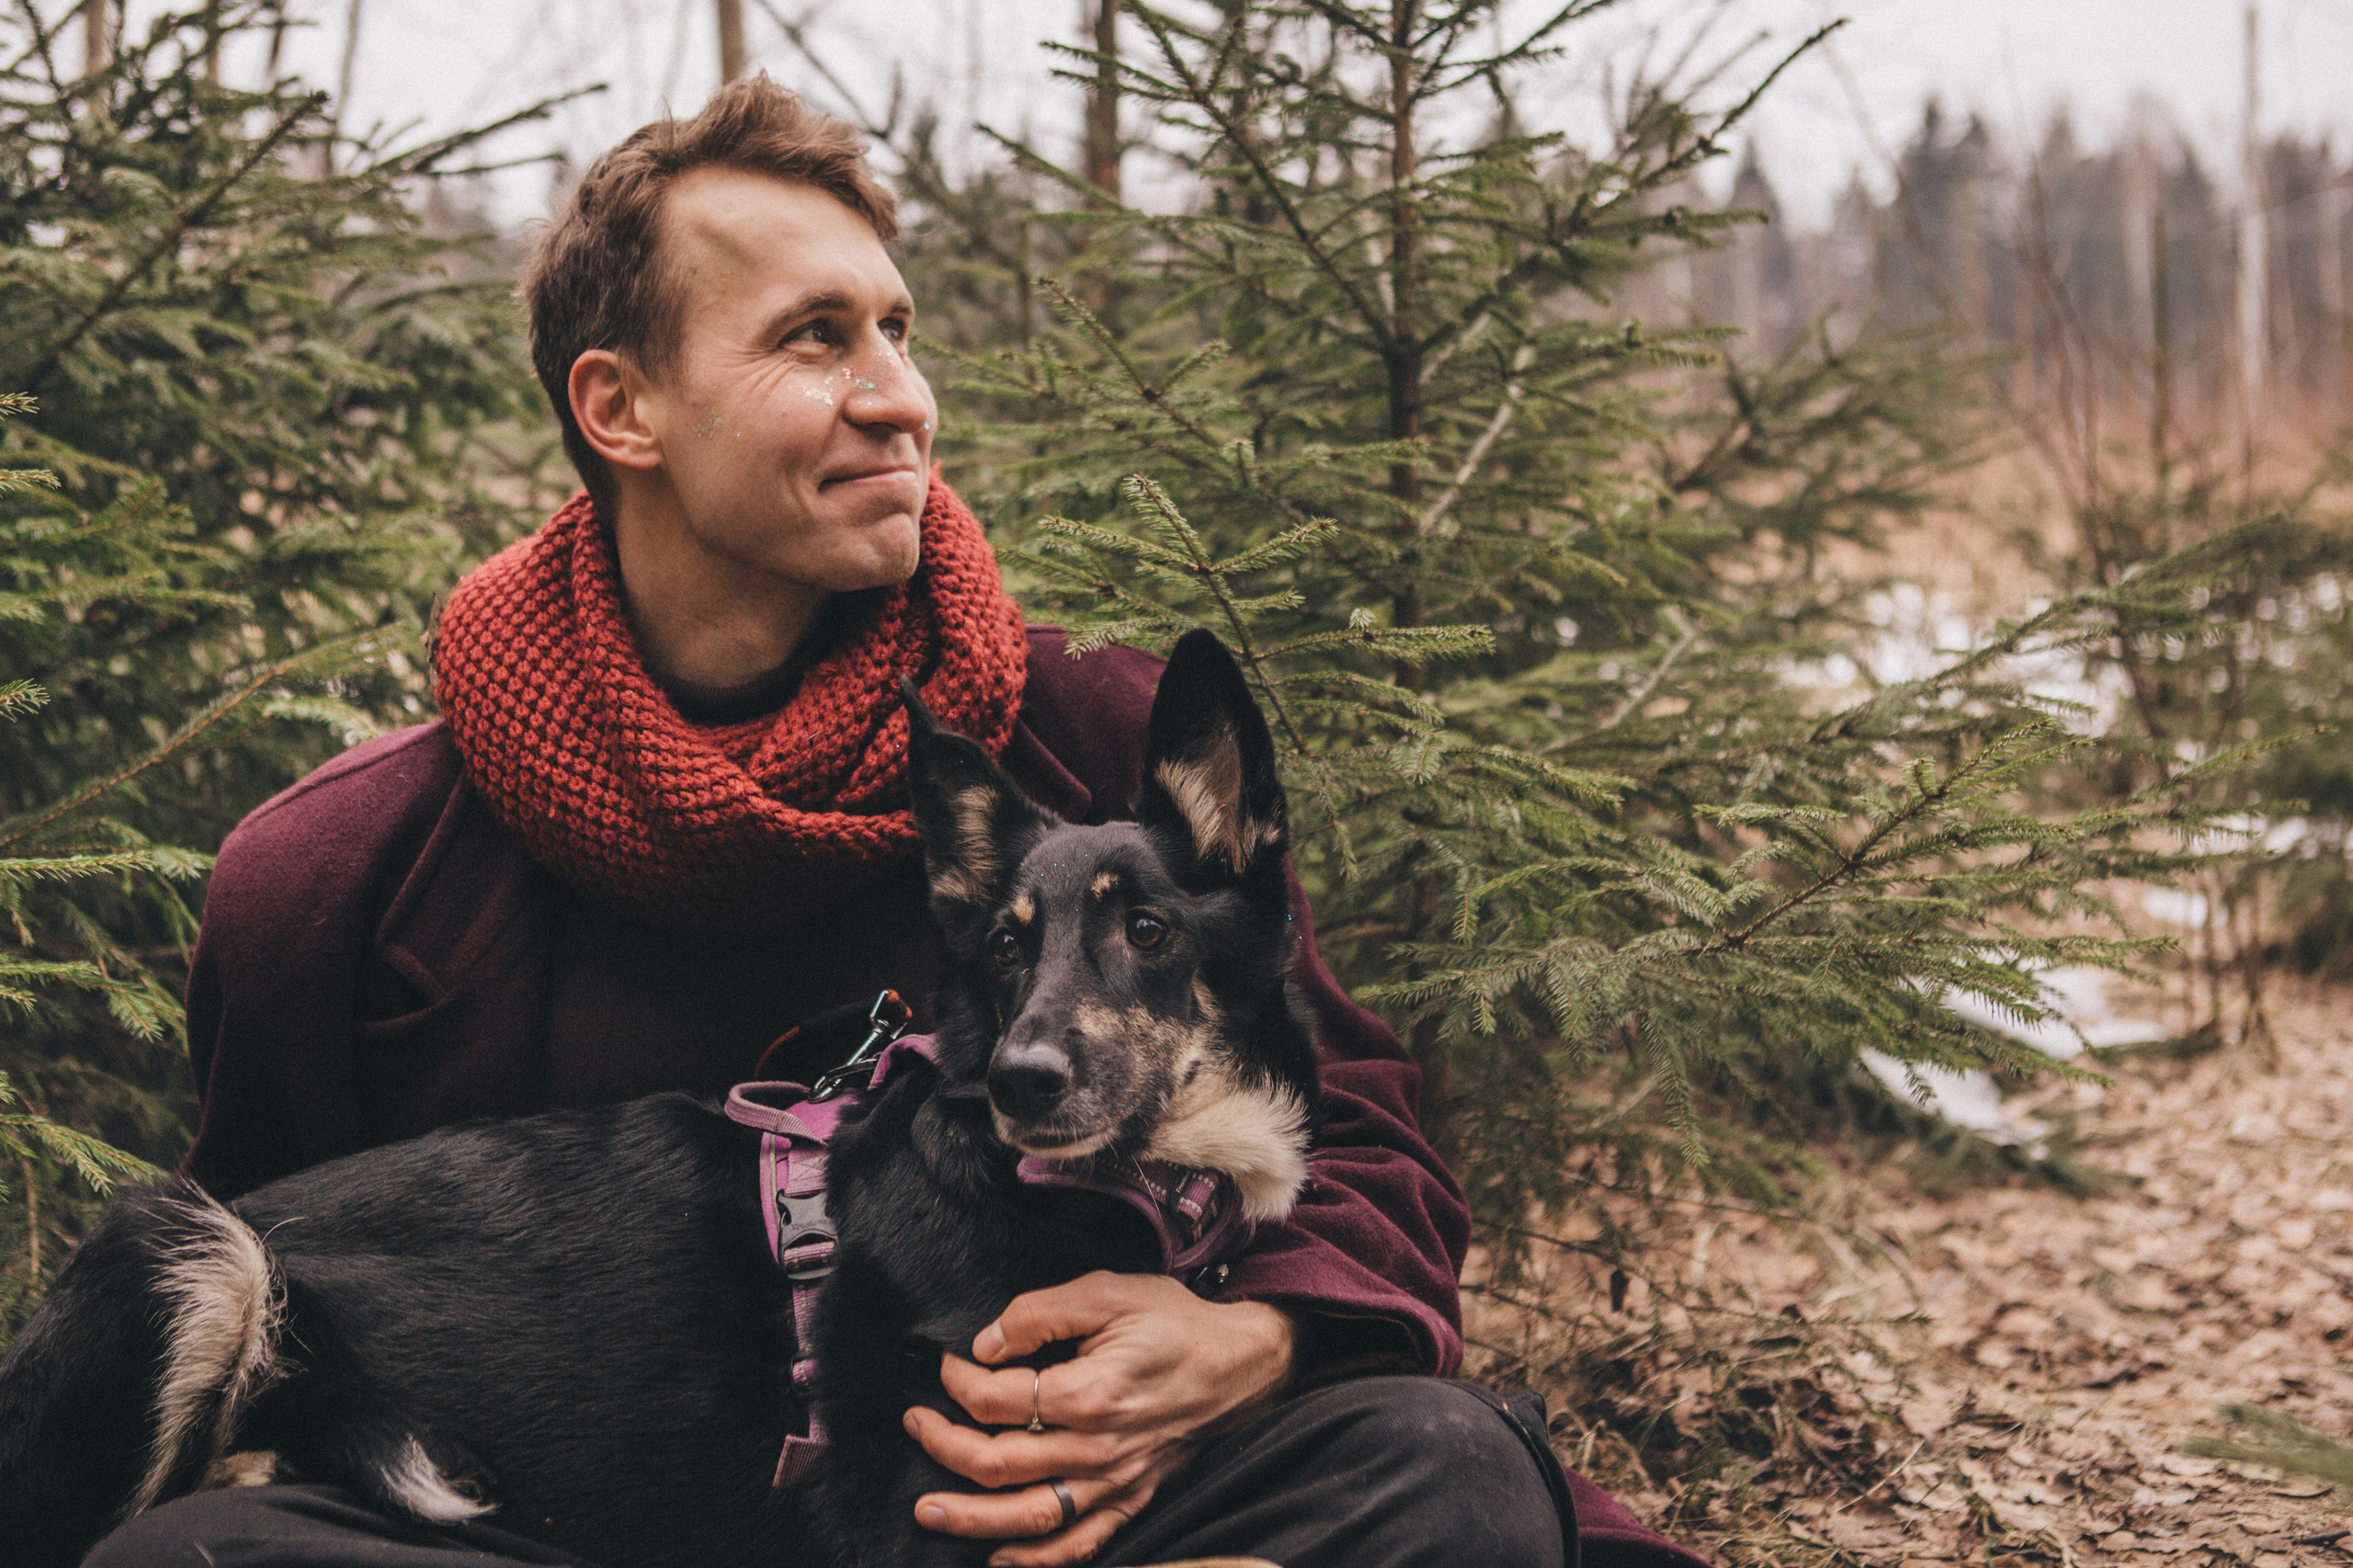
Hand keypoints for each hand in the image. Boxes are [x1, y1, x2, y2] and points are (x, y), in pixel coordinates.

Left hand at [906, 1271, 1295, 1566]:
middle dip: (944, 1446)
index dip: (958, 1382)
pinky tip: (997, 1557)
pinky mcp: (1132, 1500)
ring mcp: (1116, 1482)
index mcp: (1090, 1392)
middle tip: (916, 1424)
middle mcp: (1099, 1448)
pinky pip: (1079, 1544)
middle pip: (1000, 1464)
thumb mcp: (1109, 1291)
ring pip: (1029, 1516)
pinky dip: (1035, 1560)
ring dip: (970, 1518)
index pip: (997, 1399)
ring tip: (927, 1510)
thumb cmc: (1175, 1323)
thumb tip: (987, 1344)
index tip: (948, 1364)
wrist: (1243, 1363)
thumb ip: (1041, 1312)